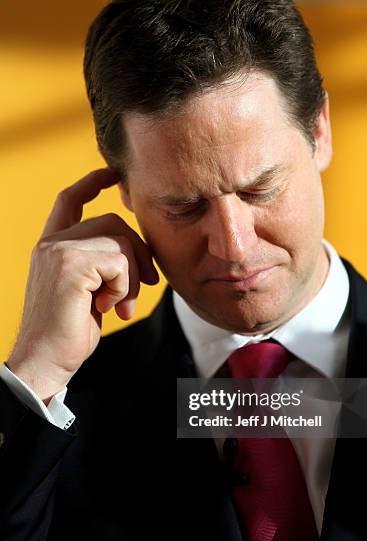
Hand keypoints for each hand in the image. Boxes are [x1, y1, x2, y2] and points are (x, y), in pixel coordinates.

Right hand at [7, 168, 158, 404]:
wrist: (45, 363)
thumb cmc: (69, 333)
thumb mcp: (89, 292)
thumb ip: (103, 266)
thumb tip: (138, 255)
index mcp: (52, 246)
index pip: (70, 199)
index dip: (92, 182)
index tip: (111, 174)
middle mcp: (51, 243)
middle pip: (112, 222)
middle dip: (138, 254)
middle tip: (144, 288)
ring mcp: (57, 251)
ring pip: (120, 241)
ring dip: (132, 278)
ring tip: (121, 306)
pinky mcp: (69, 265)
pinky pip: (119, 262)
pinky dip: (124, 288)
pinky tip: (109, 308)